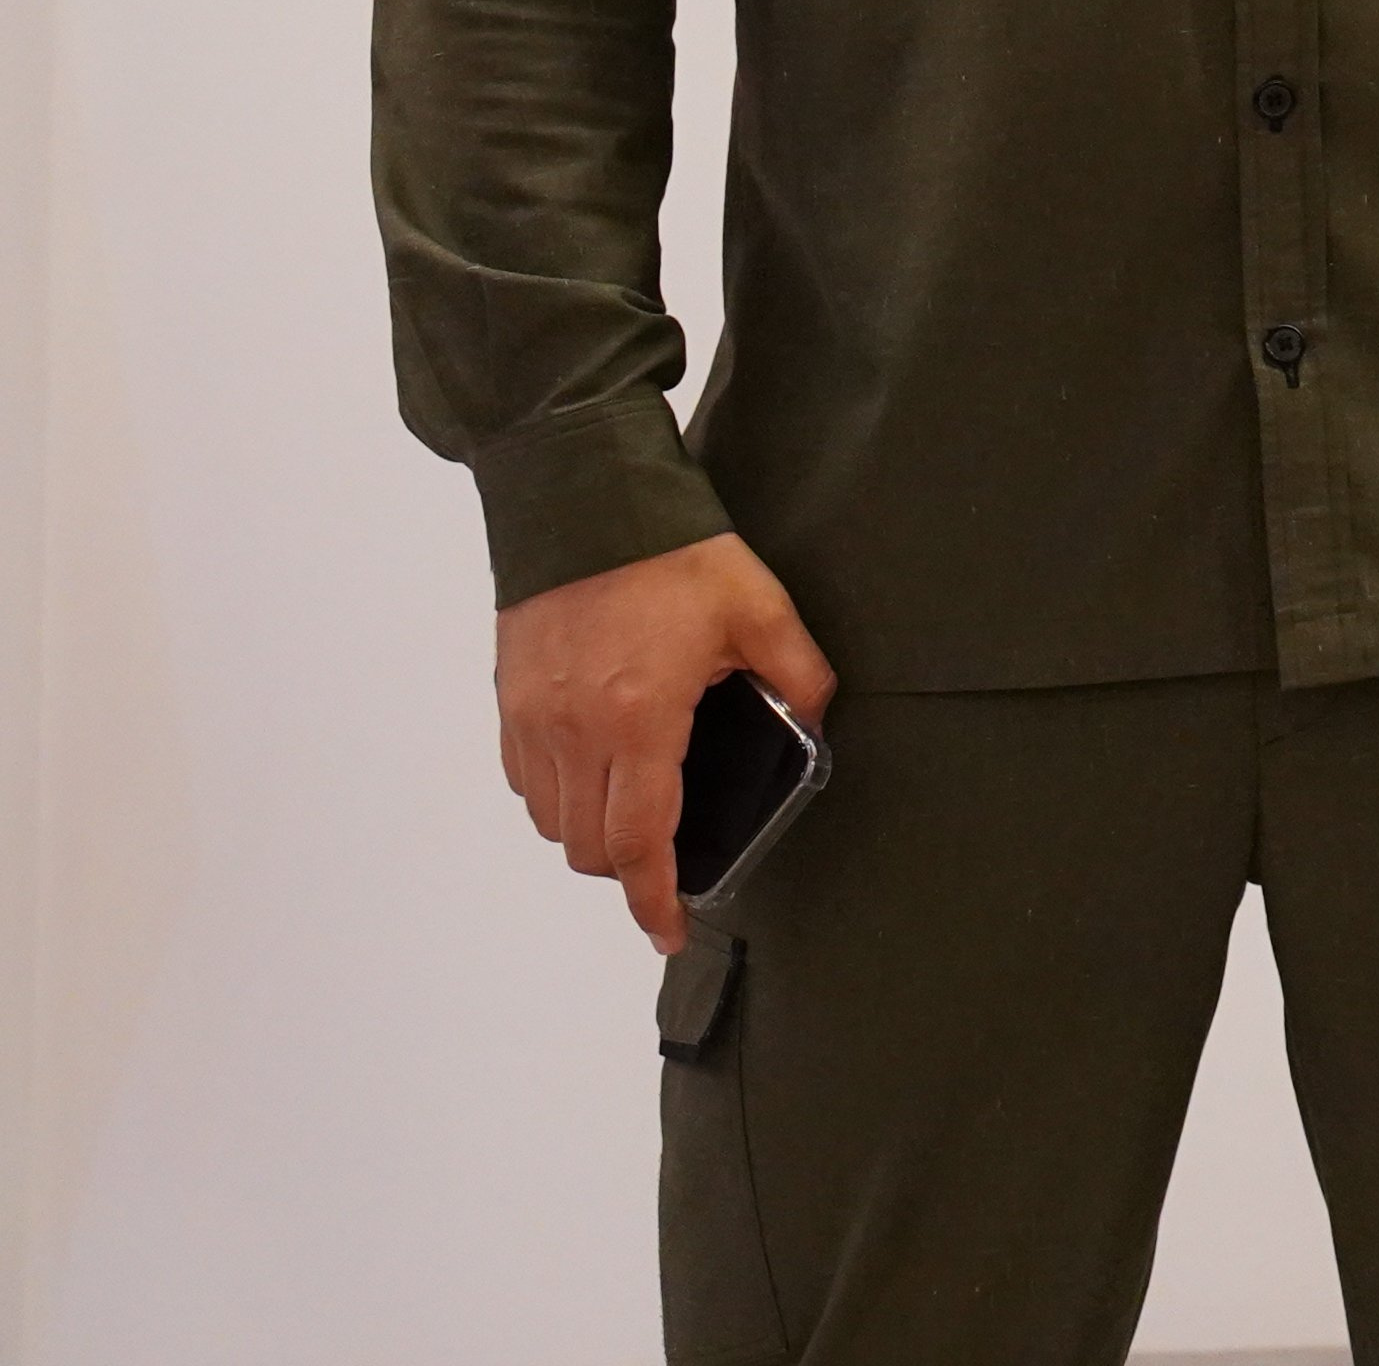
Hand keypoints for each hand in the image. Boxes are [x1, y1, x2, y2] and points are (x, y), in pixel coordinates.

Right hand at [495, 534, 832, 955]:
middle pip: (589, 847)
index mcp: (638, 721)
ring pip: (551, 820)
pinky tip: (597, 768)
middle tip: (670, 860)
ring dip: (591, 833)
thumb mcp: (761, 609)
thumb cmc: (670, 553)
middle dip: (629, 870)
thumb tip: (814, 723)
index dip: (654, 901)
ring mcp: (532, 718)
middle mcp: (573, 732)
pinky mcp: (509, 699)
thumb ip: (798, 676)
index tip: (671, 932)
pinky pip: (526, 778)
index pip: (639, 843)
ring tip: (636, 811)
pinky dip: (557, 794)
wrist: (583, 501)